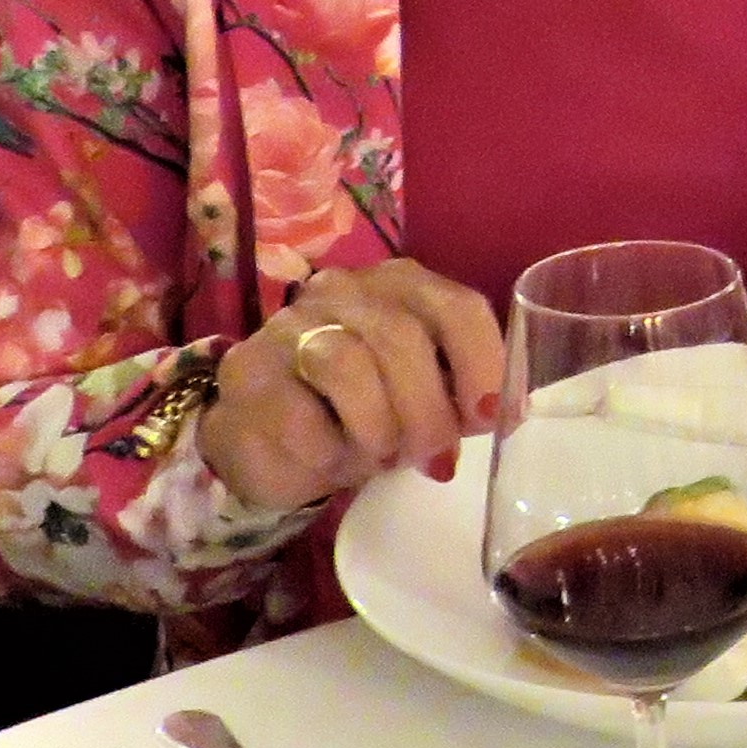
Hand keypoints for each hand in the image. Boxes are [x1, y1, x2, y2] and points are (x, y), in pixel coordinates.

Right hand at [201, 258, 505, 511]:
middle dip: (428, 410)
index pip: (456, 307)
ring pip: (346, 364)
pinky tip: (332, 460)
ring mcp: (288, 325)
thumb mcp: (422, 399)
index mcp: (401, 287)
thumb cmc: (364, 415)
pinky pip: (297, 411)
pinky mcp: (247, 372)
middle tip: (434, 459)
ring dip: (377, 427)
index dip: (480, 363)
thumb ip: (459, 393)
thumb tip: (499, 415)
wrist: (273, 441)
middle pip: (401, 336)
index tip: (487, 418)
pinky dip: (327, 447)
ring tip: (382, 459)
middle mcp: (343, 291)